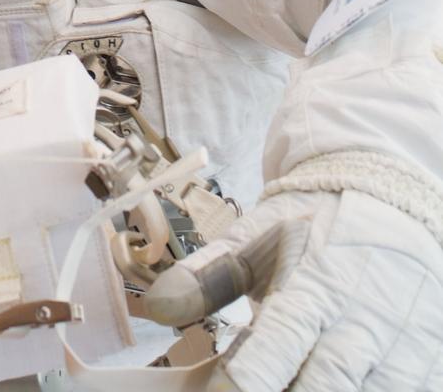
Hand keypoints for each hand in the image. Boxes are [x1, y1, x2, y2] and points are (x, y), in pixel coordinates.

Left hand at [145, 189, 442, 390]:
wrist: (392, 200)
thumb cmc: (313, 222)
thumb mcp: (257, 234)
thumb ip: (208, 274)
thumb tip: (157, 306)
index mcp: (315, 283)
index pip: (279, 346)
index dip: (245, 382)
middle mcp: (362, 320)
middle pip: (322, 387)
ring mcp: (398, 348)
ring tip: (283, 381)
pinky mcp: (419, 366)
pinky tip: (312, 381)